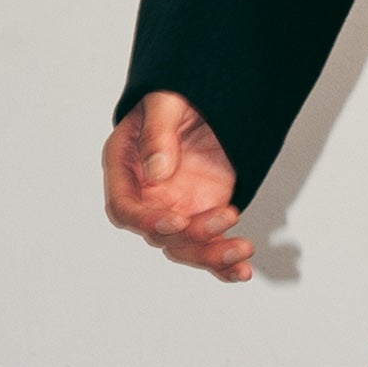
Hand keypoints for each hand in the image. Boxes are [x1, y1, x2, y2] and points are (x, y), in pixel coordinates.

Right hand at [102, 89, 264, 281]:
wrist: (207, 97)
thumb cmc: (176, 94)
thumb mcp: (165, 102)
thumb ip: (158, 134)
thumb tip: (157, 172)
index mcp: (126, 168)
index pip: (124, 209)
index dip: (147, 221)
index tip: (176, 221)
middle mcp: (147, 196)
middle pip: (159, 234)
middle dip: (192, 235)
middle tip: (225, 218)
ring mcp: (175, 207)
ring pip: (186, 246)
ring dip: (212, 255)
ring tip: (243, 251)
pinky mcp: (202, 212)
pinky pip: (208, 245)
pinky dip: (224, 263)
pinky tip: (242, 272)